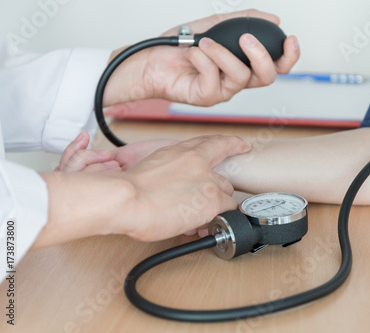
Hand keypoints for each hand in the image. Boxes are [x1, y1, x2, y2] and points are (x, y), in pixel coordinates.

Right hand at [37, 135, 250, 247]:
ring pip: (225, 195)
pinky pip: (225, 212)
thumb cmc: (130, 189)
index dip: (233, 143)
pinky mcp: (211, 202)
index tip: (243, 145)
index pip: (214, 143)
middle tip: (202, 205)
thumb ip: (170, 171)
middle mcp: (199, 164)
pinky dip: (215, 220)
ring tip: (194, 218)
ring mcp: (208, 182)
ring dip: (214, 207)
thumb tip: (171, 183)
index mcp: (183, 152)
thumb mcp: (151, 167)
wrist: (127, 199)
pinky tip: (199, 226)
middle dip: (215, 193)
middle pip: (222, 178)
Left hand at [103, 9, 299, 106]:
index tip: (290, 39)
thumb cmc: (181, 45)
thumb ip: (243, 20)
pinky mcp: (206, 98)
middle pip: (267, 77)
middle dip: (260, 56)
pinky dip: (203, 60)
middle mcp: (236, 79)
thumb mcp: (215, 24)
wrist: (151, 58)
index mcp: (243, 63)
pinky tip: (192, 52)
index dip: (289, 56)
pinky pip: (214, 79)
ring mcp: (222, 91)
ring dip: (223, 54)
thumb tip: (274, 19)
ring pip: (240, 77)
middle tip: (245, 38)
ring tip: (205, 43)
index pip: (276, 66)